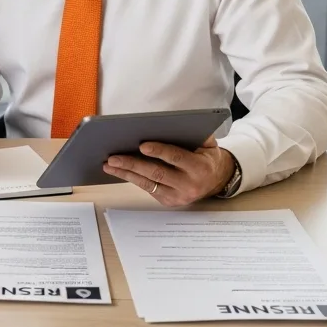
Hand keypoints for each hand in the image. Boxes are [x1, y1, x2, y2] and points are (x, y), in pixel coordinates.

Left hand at [103, 136, 236, 206]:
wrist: (216, 181)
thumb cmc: (207, 158)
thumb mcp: (208, 144)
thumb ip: (195, 134)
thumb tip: (172, 124)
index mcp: (199, 168)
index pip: (176, 158)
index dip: (159, 151)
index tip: (142, 145)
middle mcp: (188, 185)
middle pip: (156, 173)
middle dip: (133, 164)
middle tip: (114, 157)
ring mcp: (178, 196)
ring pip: (148, 184)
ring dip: (126, 174)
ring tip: (109, 165)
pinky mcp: (168, 202)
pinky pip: (147, 189)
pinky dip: (132, 179)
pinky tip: (119, 171)